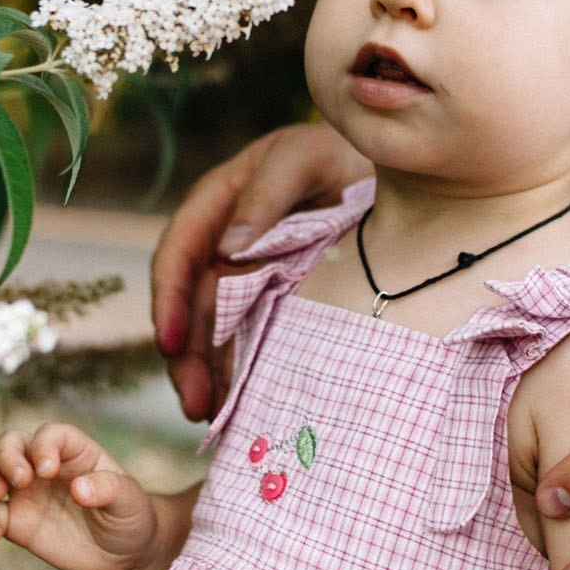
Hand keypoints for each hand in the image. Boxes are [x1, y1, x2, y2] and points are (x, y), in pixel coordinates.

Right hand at [0, 425, 162, 569]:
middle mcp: (43, 465)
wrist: (123, 552)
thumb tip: (79, 490)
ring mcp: (26, 493)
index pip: (49, 434)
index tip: (47, 471)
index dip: (43, 446)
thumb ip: (108, 489)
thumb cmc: (128, 515)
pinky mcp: (15, 522)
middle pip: (10, 442)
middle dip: (7, 456)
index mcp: (73, 451)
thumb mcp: (129, 500)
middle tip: (21, 481)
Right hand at [149, 124, 370, 419]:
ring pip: (214, 329)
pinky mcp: (277, 298)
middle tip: (195, 403)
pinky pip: (249, 337)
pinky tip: (238, 404)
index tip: (172, 342)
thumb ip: (268, 193)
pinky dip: (240, 371)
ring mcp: (250, 272)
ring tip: (210, 417)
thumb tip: (227, 252)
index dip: (170, 298)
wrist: (400, 171)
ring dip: (207, 374)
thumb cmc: (345, 153)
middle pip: (191, 303)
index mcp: (220, 200)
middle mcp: (225, 240)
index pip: (179, 252)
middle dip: (186, 356)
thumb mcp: (306, 157)